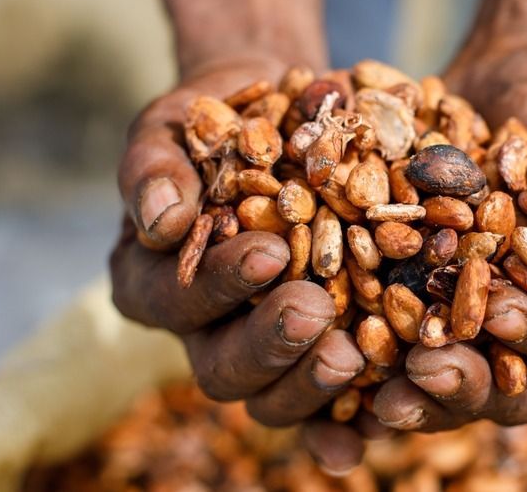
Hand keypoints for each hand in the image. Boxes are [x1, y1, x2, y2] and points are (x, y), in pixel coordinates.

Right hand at [109, 59, 368, 474]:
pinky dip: (346, 411)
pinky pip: (324, 398)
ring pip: (272, 395)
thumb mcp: (172, 126)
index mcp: (152, 281)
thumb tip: (161, 220)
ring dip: (310, 382)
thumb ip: (156, 167)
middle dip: (269, 343)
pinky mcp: (311, 352)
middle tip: (315, 310)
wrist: (276, 116)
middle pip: (222, 367)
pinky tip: (374, 406)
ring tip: (353, 354)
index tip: (270, 251)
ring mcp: (257, 346)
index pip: (174, 299)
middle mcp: (202, 328)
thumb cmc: (212, 117)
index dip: (219, 284)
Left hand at [373, 28, 526, 431]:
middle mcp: (515, 313)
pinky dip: (363, 349)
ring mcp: (457, 307)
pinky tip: (333, 353)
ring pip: (437, 370)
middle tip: (424, 371)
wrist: (493, 75)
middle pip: (497, 379)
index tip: (501, 318)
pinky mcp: (407, 289)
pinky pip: (384, 330)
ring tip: (377, 396)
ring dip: (409, 389)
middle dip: (462, 382)